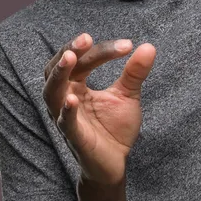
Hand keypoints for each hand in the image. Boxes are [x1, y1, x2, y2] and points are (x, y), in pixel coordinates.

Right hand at [42, 33, 155, 184]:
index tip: (128, 45)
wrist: (116, 162)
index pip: (84, 60)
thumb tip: (149, 46)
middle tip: (85, 38)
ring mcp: (67, 117)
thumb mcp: (128, 94)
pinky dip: (66, 111)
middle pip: (58, 69)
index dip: (103, 50)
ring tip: (69, 57)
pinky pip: (64, 123)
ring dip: (59, 74)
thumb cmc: (115, 127)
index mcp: (78, 84)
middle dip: (69, 52)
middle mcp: (67, 97)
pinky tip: (73, 99)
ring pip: (52, 93)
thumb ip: (135, 72)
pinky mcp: (74, 137)